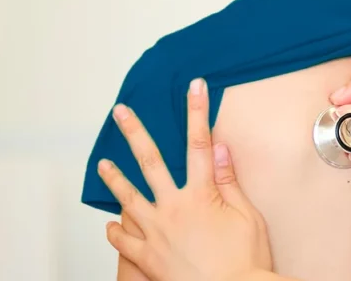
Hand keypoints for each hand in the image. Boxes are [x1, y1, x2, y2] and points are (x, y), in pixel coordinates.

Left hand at [97, 79, 272, 280]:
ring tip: (103, 164)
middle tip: (120, 112)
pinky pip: (124, 241)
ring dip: (114, 179)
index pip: (200, 143)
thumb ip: (230, 182)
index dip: (197, 112)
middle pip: (150, 162)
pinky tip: (110, 224)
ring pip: (128, 199)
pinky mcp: (149, 258)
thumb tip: (221, 149)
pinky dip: (116, 231)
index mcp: (202, 195)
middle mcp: (174, 209)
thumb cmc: (246, 262)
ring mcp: (157, 233)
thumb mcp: (248, 217)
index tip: (195, 87)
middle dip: (134, 133)